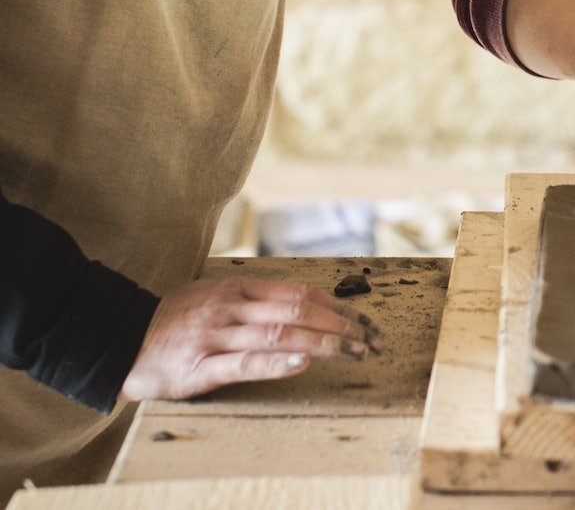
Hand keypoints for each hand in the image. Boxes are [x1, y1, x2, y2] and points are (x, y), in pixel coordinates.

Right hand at [119, 276, 382, 402]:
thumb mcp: (217, 296)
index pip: (301, 294)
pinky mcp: (198, 368)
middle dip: (341, 326)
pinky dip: (275, 362)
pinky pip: (242, 363)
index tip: (366, 321)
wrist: (120, 339)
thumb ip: (255, 300)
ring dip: (322, 343)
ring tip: (353, 351)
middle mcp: (233, 307)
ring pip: (278, 334)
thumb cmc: (175, 320)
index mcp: (240, 290)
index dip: (338, 306)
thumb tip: (303, 303)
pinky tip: (301, 363)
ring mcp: (216, 335)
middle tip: (371, 341)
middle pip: (298, 312)